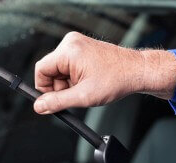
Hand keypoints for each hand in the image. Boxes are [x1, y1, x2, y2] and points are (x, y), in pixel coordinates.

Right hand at [33, 32, 175, 113]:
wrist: (136, 71)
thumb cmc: (116, 79)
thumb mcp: (83, 97)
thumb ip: (58, 102)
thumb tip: (39, 106)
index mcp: (68, 51)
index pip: (41, 70)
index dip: (45, 89)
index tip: (53, 100)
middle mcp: (71, 43)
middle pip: (50, 71)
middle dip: (60, 87)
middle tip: (76, 95)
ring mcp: (77, 44)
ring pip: (59, 70)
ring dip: (68, 83)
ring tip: (86, 88)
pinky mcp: (82, 48)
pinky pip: (69, 66)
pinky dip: (75, 78)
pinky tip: (88, 82)